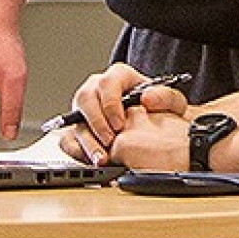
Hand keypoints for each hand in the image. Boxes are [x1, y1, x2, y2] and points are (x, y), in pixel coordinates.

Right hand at [58, 63, 187, 162]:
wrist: (151, 124)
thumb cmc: (157, 110)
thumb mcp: (171, 102)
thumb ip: (166, 97)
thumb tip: (147, 98)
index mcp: (119, 77)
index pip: (108, 82)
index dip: (111, 104)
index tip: (120, 124)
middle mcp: (98, 89)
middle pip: (85, 98)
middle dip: (97, 123)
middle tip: (110, 141)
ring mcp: (85, 108)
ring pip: (74, 119)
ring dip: (87, 141)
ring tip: (101, 158)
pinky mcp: (78, 127)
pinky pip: (67, 136)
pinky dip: (76, 149)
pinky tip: (90, 159)